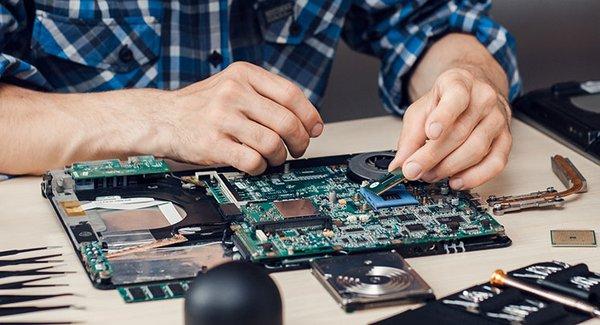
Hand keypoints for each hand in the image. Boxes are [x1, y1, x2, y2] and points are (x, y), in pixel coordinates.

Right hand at [155, 62, 322, 174]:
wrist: (161, 118)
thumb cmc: (201, 106)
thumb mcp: (232, 85)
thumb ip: (264, 95)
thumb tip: (304, 119)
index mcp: (243, 74)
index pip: (291, 95)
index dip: (310, 116)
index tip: (315, 129)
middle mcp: (234, 93)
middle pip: (287, 122)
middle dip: (300, 141)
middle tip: (298, 149)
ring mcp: (222, 118)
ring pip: (273, 144)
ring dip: (280, 157)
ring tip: (274, 158)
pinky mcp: (213, 144)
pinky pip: (253, 161)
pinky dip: (260, 167)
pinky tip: (255, 165)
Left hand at [388, 68, 511, 188]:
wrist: (472, 95)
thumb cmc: (445, 103)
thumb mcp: (420, 111)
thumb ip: (409, 137)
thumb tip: (399, 165)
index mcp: (459, 83)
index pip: (455, 97)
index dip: (443, 116)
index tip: (430, 133)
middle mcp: (483, 98)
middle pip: (460, 132)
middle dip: (433, 156)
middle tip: (414, 170)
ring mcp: (497, 119)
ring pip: (476, 149)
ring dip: (449, 168)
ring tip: (429, 174)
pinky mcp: (505, 140)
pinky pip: (495, 163)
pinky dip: (474, 177)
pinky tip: (456, 181)